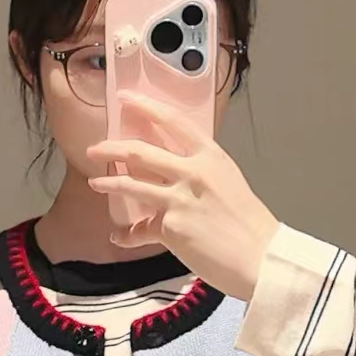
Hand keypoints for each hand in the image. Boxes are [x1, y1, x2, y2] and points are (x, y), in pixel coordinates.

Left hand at [86, 90, 278, 302]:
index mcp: (211, 156)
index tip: (125, 98)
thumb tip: (172, 171)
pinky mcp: (171, 226)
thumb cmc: (248, 223)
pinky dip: (127, 235)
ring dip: (109, 182)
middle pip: (140, 151)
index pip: (173, 122)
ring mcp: (180, 198)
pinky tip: (119, 237)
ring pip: (131, 184)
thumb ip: (200, 171)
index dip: (146, 107)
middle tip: (94, 149)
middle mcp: (194, 171)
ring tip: (96, 182)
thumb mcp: (227, 182)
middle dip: (111, 148)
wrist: (260, 257)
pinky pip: (140, 228)